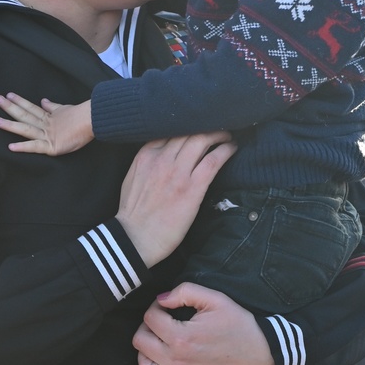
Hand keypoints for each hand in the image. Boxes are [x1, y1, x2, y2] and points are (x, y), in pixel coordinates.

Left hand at [0, 94, 93, 154]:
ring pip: (26, 129)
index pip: (32, 108)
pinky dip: (24, 147)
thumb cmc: (83, 117)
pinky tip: (11, 146)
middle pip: (25, 115)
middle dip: (11, 108)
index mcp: (50, 117)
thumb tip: (43, 101)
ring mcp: (48, 135)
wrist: (94, 120)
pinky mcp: (52, 146)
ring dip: (11, 125)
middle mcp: (47, 125)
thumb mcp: (65, 110)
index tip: (9, 95)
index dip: (20, 102)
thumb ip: (53, 107)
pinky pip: (35, 147)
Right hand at [116, 133, 235, 266]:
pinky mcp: (192, 188)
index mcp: (146, 155)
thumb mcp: (132, 178)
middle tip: (217, 128)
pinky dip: (225, 151)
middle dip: (205, 126)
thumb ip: (148, 162)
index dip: (187, 126)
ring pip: (202, 140)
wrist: (135, 239)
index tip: (197, 127)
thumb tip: (164, 153)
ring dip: (218, 134)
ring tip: (227, 136)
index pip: (170, 129)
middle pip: (188, 131)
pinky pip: (213, 161)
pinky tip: (232, 148)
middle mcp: (162, 159)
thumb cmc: (133, 213)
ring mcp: (178, 173)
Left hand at [135, 283, 273, 364]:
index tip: (166, 308)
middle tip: (160, 324)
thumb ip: (185, 292)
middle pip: (140, 342)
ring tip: (160, 345)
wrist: (261, 355)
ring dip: (146, 353)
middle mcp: (176, 362)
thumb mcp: (216, 299)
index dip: (155, 308)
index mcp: (181, 336)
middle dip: (147, 328)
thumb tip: (161, 299)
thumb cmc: (239, 325)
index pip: (150, 319)